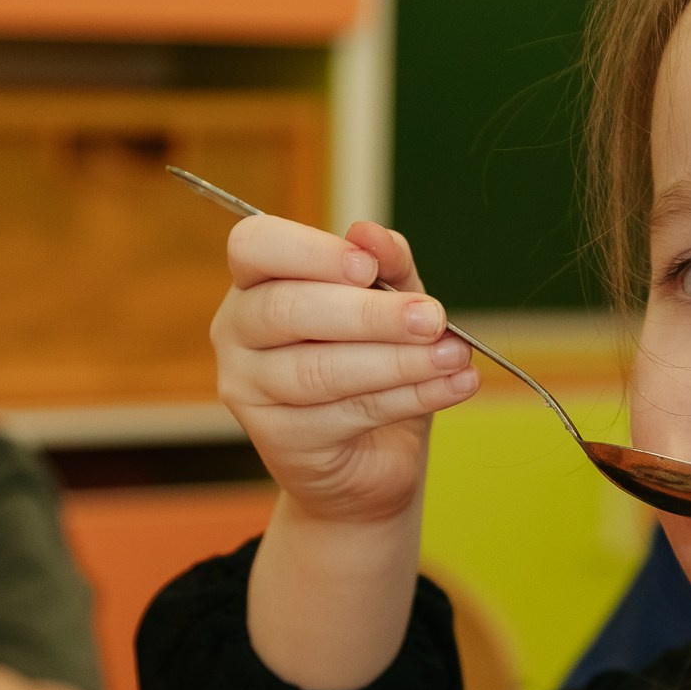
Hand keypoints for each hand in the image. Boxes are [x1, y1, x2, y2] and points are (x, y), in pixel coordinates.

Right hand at [211, 215, 478, 524]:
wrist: (371, 455)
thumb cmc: (373, 359)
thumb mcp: (390, 300)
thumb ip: (386, 264)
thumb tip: (371, 234)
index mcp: (256, 280)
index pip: (255, 245)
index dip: (310, 251)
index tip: (368, 267)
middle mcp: (237, 330)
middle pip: (288, 310)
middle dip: (369, 314)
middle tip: (432, 317)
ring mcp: (250, 389)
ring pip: (320, 369)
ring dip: (397, 360)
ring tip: (453, 355)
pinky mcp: (279, 440)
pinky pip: (347, 413)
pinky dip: (410, 397)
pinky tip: (452, 385)